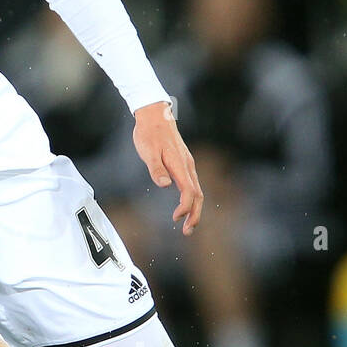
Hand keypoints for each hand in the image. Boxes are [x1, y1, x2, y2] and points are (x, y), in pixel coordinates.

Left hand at [132, 101, 202, 234]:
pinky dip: (191, 199)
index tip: (176, 218)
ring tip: (187, 225)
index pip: (189, 191)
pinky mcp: (183, 163)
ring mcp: (187, 164)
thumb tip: (165, 185)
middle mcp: (187, 165)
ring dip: (194, 209)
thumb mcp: (148, 151)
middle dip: (195, 214)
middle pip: (198, 195)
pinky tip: (184, 206)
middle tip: (188, 232)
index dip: (185, 207)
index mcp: (180, 164)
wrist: (154, 115)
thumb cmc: (149, 133)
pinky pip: (192, 184)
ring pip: (196, 190)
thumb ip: (156, 168)